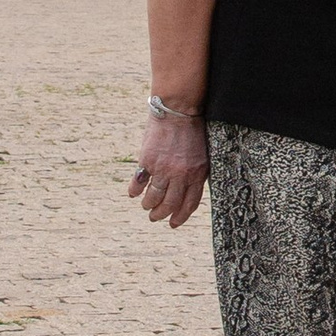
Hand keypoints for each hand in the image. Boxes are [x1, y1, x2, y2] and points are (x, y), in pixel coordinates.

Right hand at [130, 108, 208, 230]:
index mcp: (197, 174)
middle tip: (155, 218)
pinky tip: (133, 194)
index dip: (180, 217)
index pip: (189, 204)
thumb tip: (188, 193)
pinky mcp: (147, 161)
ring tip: (146, 206)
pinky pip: (139, 183)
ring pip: (154, 197)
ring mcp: (163, 169)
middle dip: (161, 215)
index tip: (173, 224)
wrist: (177, 110)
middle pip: (170, 205)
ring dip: (149, 205)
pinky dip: (135, 191)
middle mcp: (181, 175)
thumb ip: (195, 174)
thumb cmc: (192, 131)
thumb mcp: (202, 155)